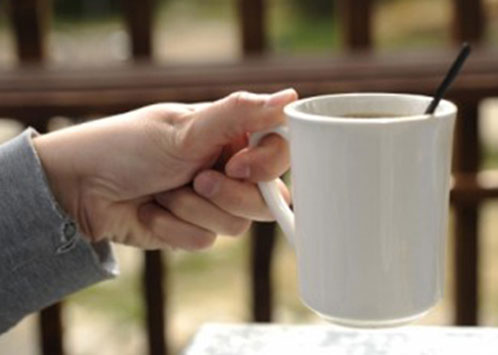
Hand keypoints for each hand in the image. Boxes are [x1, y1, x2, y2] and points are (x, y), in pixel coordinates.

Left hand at [33, 89, 296, 249]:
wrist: (80, 189)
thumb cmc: (128, 146)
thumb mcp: (186, 128)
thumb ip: (241, 114)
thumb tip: (291, 96)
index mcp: (232, 137)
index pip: (280, 153)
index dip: (267, 166)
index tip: (236, 165)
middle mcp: (228, 169)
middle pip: (266, 199)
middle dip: (226, 195)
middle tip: (195, 179)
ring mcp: (213, 202)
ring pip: (237, 225)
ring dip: (192, 210)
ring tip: (163, 191)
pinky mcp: (195, 228)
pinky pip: (205, 240)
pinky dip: (173, 227)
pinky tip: (150, 210)